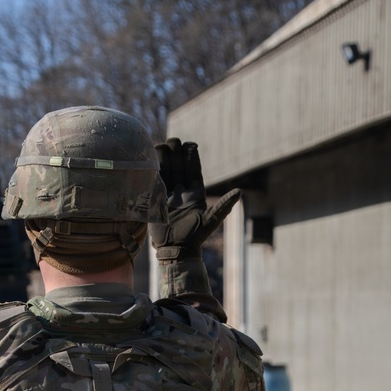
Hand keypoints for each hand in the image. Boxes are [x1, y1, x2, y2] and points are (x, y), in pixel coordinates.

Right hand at [150, 138, 239, 260]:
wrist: (175, 250)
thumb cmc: (195, 237)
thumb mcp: (210, 221)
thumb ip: (222, 205)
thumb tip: (239, 192)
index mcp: (196, 194)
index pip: (194, 171)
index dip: (192, 157)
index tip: (190, 144)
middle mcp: (182, 192)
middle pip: (179, 168)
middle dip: (176, 154)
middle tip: (173, 140)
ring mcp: (169, 196)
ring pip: (166, 173)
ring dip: (164, 159)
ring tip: (161, 145)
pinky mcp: (156, 202)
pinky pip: (155, 184)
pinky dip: (153, 173)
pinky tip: (150, 161)